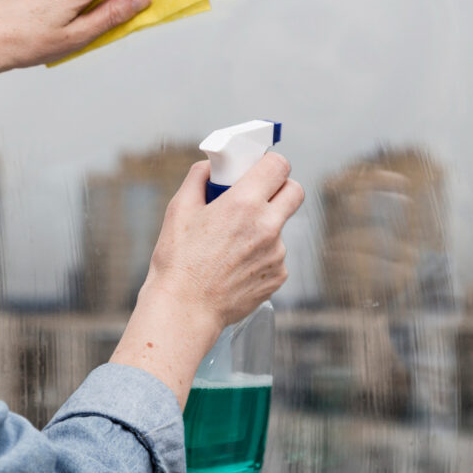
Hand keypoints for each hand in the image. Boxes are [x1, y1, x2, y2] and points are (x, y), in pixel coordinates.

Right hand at [146, 155, 304, 328]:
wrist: (185, 309)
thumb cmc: (178, 262)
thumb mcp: (179, 209)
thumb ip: (198, 179)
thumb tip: (210, 168)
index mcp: (244, 203)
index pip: (279, 166)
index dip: (270, 163)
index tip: (259, 169)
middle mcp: (267, 226)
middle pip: (295, 192)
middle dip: (280, 188)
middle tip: (257, 196)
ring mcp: (277, 254)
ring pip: (281, 227)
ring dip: (264, 227)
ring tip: (231, 244)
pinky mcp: (278, 277)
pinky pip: (276, 256)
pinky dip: (261, 255)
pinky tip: (235, 265)